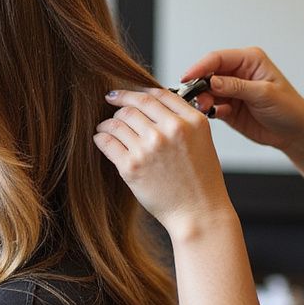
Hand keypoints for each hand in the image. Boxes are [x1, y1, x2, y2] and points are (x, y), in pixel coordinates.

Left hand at [93, 88, 233, 239]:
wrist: (199, 213)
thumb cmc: (202, 182)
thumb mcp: (203, 142)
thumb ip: (182, 122)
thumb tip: (153, 107)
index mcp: (191, 121)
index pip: (157, 95)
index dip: (137, 91)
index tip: (127, 93)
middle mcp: (171, 130)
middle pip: (134, 105)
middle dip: (120, 103)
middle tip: (112, 104)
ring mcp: (150, 147)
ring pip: (118, 121)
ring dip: (108, 122)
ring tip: (104, 126)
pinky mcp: (132, 166)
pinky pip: (107, 141)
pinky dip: (101, 137)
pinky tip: (101, 138)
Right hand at [182, 47, 303, 152]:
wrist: (295, 133)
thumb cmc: (289, 108)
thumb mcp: (264, 94)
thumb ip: (237, 87)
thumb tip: (212, 81)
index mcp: (249, 60)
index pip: (218, 58)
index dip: (200, 67)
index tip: (187, 78)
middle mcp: (238, 72)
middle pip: (208, 74)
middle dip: (199, 85)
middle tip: (196, 98)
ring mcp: (232, 91)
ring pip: (207, 91)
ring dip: (204, 100)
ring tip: (208, 108)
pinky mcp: (229, 107)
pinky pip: (212, 106)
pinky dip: (210, 111)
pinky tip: (219, 114)